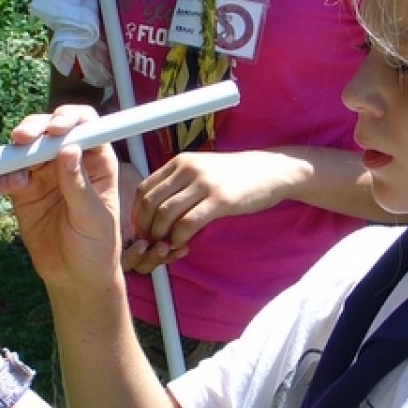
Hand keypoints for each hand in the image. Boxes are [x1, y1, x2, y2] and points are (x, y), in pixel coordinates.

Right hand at [0, 104, 123, 294]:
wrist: (74, 277)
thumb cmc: (97, 247)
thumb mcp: (93, 217)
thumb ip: (78, 185)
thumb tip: (68, 149)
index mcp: (98, 161)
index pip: (86, 125)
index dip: (70, 118)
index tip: (56, 128)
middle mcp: (71, 161)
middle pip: (50, 130)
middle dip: (36, 129)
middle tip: (23, 139)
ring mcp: (46, 174)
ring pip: (27, 148)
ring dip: (17, 153)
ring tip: (15, 175)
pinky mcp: (25, 190)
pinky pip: (10, 173)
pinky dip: (5, 175)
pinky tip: (9, 187)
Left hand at [131, 150, 296, 253]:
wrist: (270, 171)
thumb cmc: (235, 174)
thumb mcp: (202, 169)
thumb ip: (179, 183)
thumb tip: (156, 208)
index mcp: (180, 162)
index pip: (143, 188)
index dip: (137, 213)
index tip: (142, 229)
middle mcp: (188, 169)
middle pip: (150, 202)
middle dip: (145, 227)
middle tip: (151, 243)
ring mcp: (204, 183)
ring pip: (165, 214)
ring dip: (160, 236)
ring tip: (165, 246)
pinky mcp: (220, 200)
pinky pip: (188, 223)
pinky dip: (179, 238)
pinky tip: (183, 244)